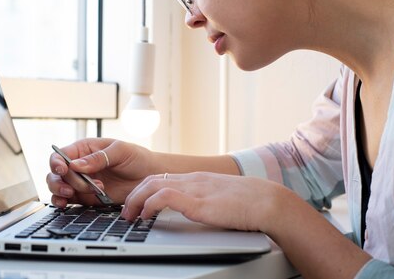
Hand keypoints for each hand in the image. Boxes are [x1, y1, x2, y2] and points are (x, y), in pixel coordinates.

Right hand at [47, 138, 157, 206]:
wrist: (150, 177)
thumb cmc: (137, 158)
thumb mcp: (120, 151)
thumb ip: (98, 158)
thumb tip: (75, 165)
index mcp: (84, 149)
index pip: (60, 155)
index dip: (56, 163)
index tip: (63, 170)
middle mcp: (79, 166)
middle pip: (56, 173)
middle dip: (62, 181)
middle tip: (78, 187)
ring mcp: (82, 182)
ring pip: (58, 187)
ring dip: (63, 192)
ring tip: (82, 193)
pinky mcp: (86, 197)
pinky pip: (68, 200)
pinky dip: (63, 203)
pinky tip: (66, 204)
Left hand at [121, 172, 279, 232]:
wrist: (267, 202)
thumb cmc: (249, 204)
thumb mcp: (221, 199)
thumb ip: (207, 200)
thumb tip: (198, 211)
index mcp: (198, 179)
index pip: (162, 177)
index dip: (144, 189)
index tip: (136, 203)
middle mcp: (193, 180)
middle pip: (152, 179)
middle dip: (134, 194)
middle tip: (127, 211)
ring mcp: (194, 189)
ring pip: (153, 184)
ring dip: (136, 200)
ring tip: (130, 215)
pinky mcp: (198, 202)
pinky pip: (165, 196)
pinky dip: (150, 204)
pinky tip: (146, 214)